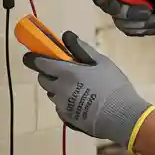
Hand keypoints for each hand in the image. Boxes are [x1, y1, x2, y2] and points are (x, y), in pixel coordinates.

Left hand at [21, 30, 154, 149]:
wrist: (122, 117)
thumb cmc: (114, 86)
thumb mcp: (102, 62)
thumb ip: (82, 49)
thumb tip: (66, 36)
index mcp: (66, 73)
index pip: (40, 63)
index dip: (34, 58)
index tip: (32, 56)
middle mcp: (59, 89)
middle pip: (43, 79)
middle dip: (48, 73)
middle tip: (64, 71)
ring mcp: (62, 106)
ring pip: (52, 94)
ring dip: (57, 88)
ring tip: (77, 88)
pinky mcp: (67, 119)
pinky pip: (59, 108)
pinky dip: (65, 103)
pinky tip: (81, 103)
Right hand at [93, 0, 154, 44]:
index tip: (109, 0)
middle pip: (107, 2)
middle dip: (125, 10)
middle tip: (145, 12)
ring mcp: (125, 8)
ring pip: (118, 19)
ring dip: (138, 21)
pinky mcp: (128, 23)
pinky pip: (126, 30)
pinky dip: (142, 28)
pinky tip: (153, 23)